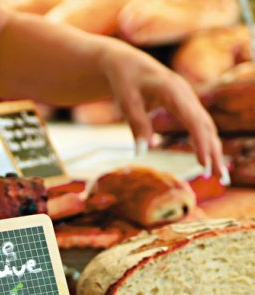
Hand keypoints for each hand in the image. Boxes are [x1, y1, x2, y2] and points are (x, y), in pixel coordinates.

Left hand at [99, 41, 226, 180]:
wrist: (127, 64)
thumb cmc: (125, 82)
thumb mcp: (126, 102)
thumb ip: (136, 124)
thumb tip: (143, 151)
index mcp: (173, 91)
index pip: (193, 120)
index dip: (200, 142)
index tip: (203, 163)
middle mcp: (186, 95)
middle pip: (206, 126)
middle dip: (214, 152)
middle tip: (220, 179)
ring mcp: (188, 100)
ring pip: (206, 127)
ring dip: (214, 151)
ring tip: (219, 177)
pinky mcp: (185, 106)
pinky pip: (200, 126)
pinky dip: (206, 144)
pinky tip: (207, 161)